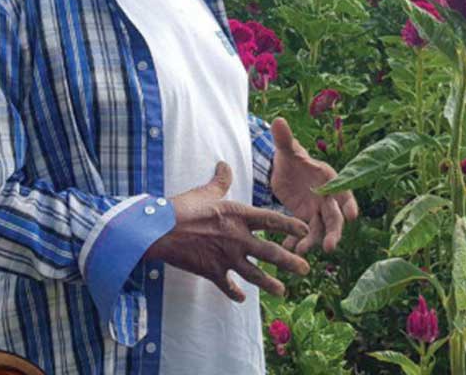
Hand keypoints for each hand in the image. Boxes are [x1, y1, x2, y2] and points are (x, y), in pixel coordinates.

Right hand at [145, 162, 310, 301]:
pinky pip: (227, 285)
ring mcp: (226, 257)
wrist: (160, 230)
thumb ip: (220, 181)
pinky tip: (241, 299)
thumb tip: (224, 165)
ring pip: (254, 274)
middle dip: (290, 262)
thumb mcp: (206, 191)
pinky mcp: (212, 271)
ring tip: (282, 291)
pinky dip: (234, 293)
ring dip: (269, 284)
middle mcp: (238, 238)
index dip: (291, 225)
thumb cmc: (183, 208)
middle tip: (305, 269)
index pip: (272, 221)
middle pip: (271, 253)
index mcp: (240, 216)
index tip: (305, 230)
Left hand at [269, 117, 358, 254]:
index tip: (352, 216)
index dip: (349, 204)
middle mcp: (327, 198)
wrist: (284, 170)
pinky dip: (296, 240)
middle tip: (330, 247)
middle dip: (334, 232)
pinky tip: (288, 248)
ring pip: (321, 229)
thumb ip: (284, 139)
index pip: (344, 193)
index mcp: (330, 179)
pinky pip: (303, 232)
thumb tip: (278, 120)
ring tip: (302, 251)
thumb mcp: (287, 150)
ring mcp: (317, 211)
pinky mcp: (304, 219)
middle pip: (335, 217)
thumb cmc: (292, 157)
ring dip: (314, 241)